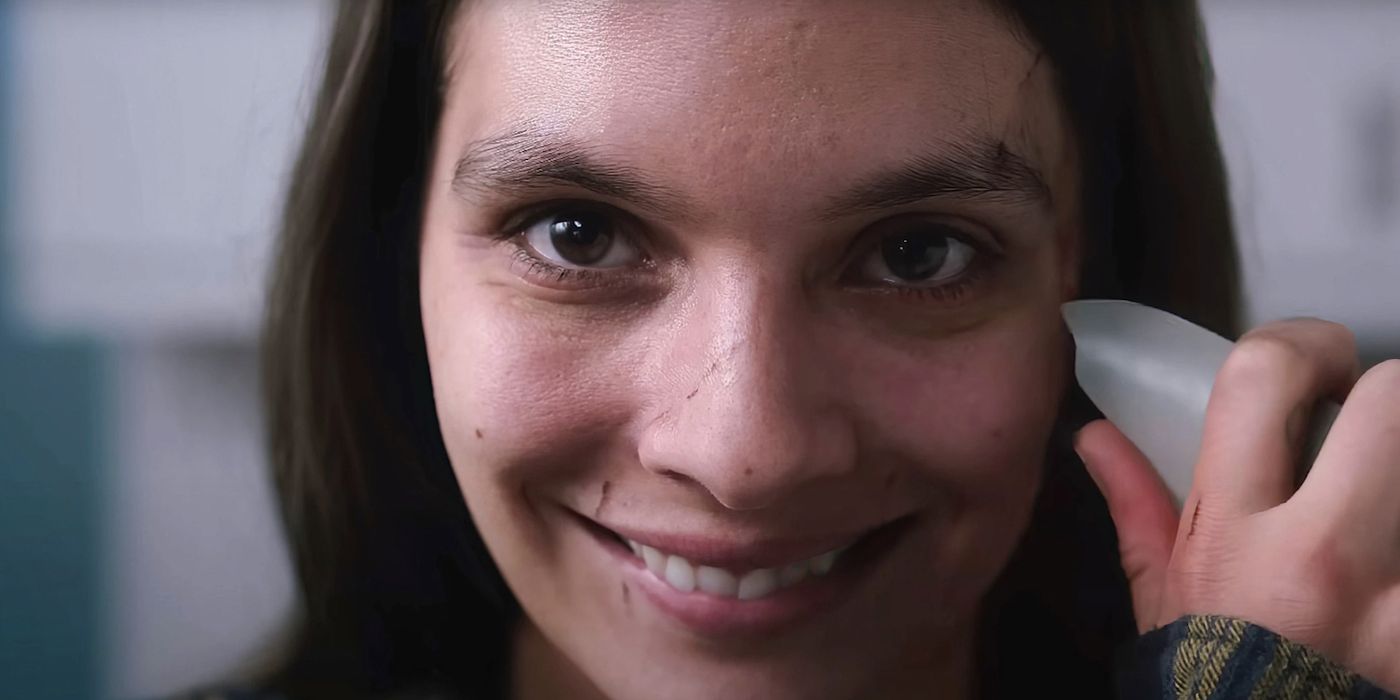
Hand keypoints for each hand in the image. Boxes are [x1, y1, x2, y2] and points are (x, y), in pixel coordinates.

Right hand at [1076, 318, 1399, 691]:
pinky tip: (1390, 567)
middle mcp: (1329, 552)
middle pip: (1397, 399)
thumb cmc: (1210, 684)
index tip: (1317, 362)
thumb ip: (1138, 507)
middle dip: (1389, 399)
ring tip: (1379, 496)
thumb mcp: (1163, 600)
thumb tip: (1096, 436)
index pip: (1265, 378)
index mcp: (1238, 532)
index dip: (1301, 342)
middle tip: (1371, 427)